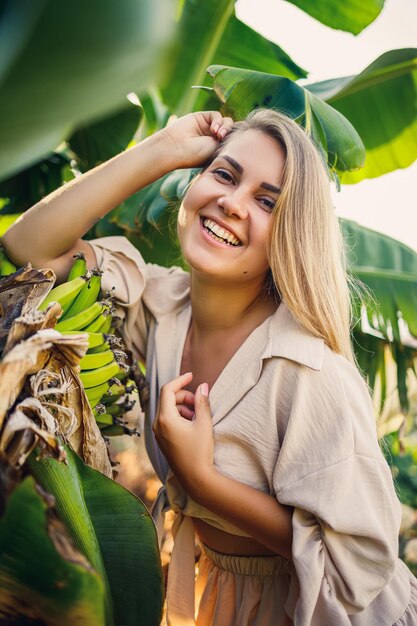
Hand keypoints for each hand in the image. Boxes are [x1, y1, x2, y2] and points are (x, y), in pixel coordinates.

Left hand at [153, 372, 214, 494]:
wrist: (196, 478)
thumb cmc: (200, 451)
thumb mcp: (203, 424)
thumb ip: (202, 402)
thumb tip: (203, 386)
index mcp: (165, 418)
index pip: (168, 390)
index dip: (180, 380)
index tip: (192, 376)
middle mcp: (157, 424)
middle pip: (168, 399)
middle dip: (184, 395)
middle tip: (200, 402)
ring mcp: (158, 433)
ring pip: (168, 409)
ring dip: (183, 406)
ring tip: (198, 415)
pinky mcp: (162, 439)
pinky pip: (168, 420)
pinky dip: (179, 416)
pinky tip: (193, 423)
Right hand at [160, 111, 233, 168]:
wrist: (176, 148)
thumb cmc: (195, 156)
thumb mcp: (217, 150)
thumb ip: (229, 141)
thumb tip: (242, 131)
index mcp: (217, 148)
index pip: (233, 139)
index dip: (237, 137)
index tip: (239, 142)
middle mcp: (213, 137)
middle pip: (231, 129)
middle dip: (230, 132)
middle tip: (222, 138)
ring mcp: (207, 127)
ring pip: (225, 121)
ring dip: (225, 126)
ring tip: (218, 135)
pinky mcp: (202, 117)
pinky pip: (216, 115)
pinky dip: (218, 120)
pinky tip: (213, 129)